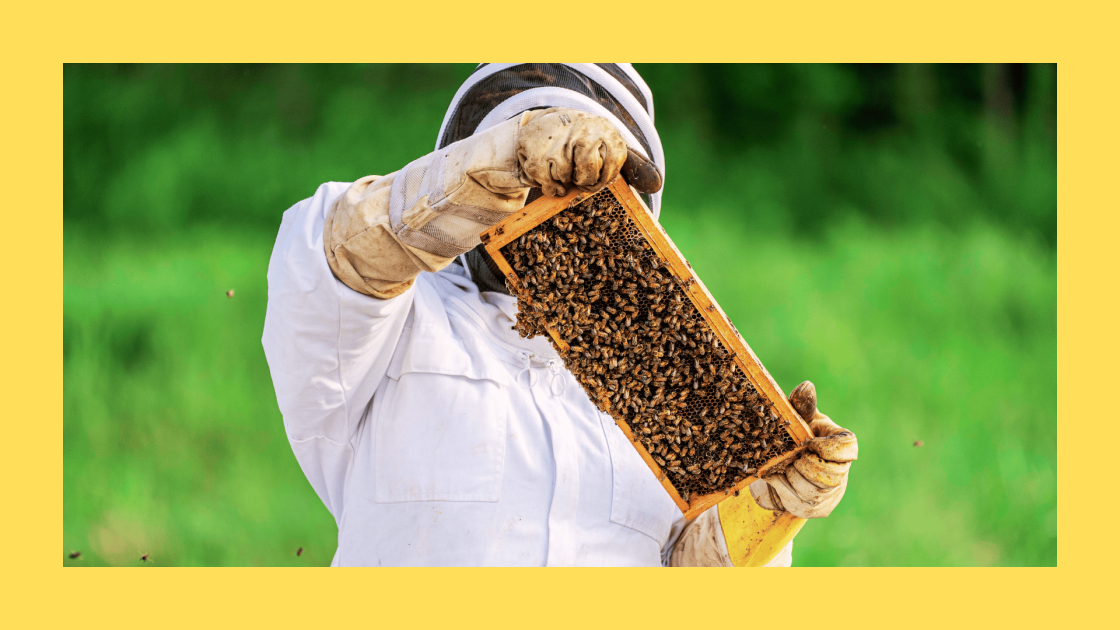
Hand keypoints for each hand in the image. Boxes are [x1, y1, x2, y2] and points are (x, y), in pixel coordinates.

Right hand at [516, 108, 628, 196]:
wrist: (551, 121)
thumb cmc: (586, 141)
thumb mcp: (611, 146)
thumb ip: (635, 166)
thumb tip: (656, 184)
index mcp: (606, 129)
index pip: (614, 161)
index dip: (605, 178)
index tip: (598, 180)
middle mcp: (582, 128)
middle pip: (587, 172)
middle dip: (584, 181)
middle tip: (579, 176)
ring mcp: (556, 136)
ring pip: (565, 176)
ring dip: (564, 181)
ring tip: (564, 170)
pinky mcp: (533, 147)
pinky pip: (546, 180)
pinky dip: (550, 186)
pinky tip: (551, 176)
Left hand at [749, 381, 857, 518]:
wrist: (784, 467)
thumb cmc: (796, 438)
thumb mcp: (798, 420)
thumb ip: (802, 406)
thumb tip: (806, 386)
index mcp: (843, 446)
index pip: (847, 447)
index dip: (826, 447)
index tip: (808, 442)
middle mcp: (842, 473)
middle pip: (827, 474)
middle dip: (803, 464)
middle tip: (791, 456)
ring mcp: (830, 495)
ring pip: (810, 490)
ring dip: (789, 475)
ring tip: (782, 465)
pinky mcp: (815, 510)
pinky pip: (795, 502)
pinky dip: (779, 487)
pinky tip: (775, 476)